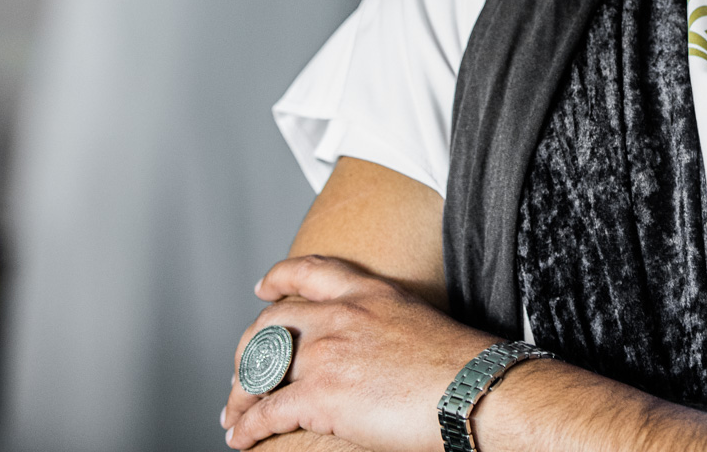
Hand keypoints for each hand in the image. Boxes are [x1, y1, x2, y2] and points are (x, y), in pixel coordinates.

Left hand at [222, 256, 493, 451]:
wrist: (473, 390)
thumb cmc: (462, 367)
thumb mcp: (418, 323)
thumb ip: (383, 328)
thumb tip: (372, 356)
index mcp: (369, 293)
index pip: (311, 271)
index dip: (279, 277)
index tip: (264, 288)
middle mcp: (341, 316)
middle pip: (271, 323)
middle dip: (247, 349)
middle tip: (242, 371)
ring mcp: (327, 353)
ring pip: (260, 368)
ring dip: (239, 394)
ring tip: (233, 413)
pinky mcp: (321, 395)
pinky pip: (266, 411)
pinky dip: (247, 427)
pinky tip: (241, 438)